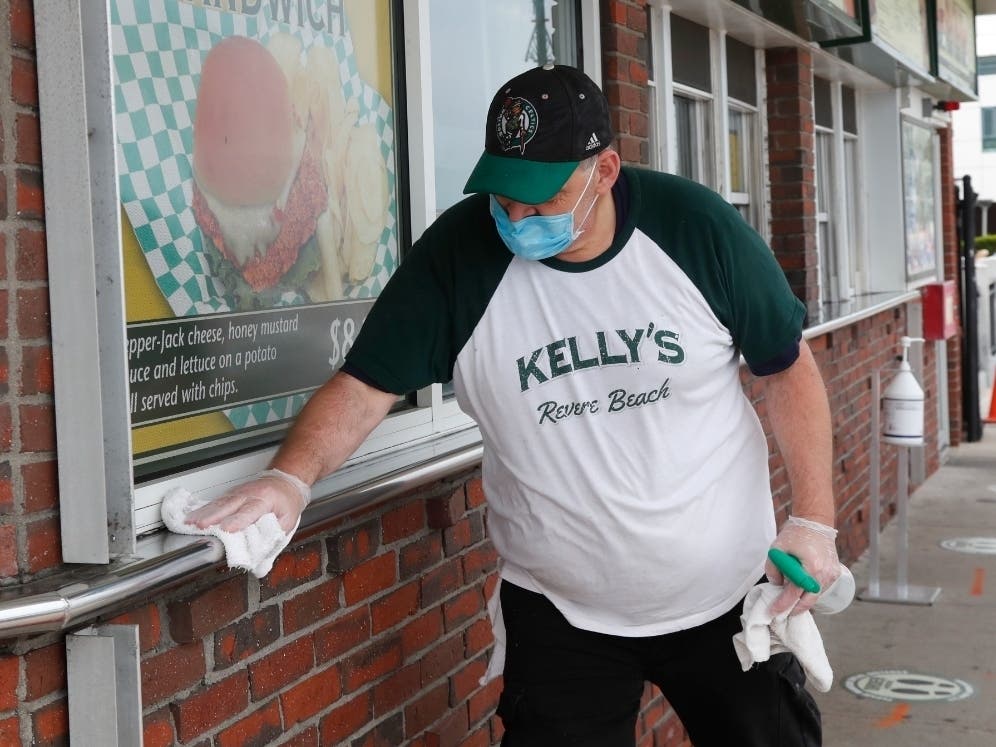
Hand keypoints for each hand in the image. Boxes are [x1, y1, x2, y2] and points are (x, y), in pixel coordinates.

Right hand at [185, 469, 310, 533]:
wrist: (285, 480)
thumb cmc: (286, 501)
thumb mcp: (288, 521)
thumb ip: (274, 539)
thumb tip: (260, 560)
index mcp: (266, 499)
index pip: (250, 511)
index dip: (238, 520)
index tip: (227, 529)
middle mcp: (249, 493)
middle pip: (229, 504)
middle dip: (213, 515)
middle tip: (199, 525)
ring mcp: (238, 492)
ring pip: (219, 502)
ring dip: (203, 513)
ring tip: (189, 522)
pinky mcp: (231, 494)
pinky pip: (216, 501)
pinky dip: (202, 509)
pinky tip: (190, 516)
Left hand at [765, 516, 840, 615]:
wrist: (815, 522)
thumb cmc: (795, 534)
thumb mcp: (777, 549)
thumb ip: (773, 569)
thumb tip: (776, 586)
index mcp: (810, 568)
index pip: (793, 593)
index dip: (782, 605)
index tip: (772, 613)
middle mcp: (824, 574)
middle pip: (808, 601)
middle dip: (794, 610)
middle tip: (782, 614)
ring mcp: (832, 574)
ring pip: (816, 596)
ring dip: (803, 600)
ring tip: (790, 602)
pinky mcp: (835, 573)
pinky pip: (822, 588)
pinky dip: (811, 591)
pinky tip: (802, 591)